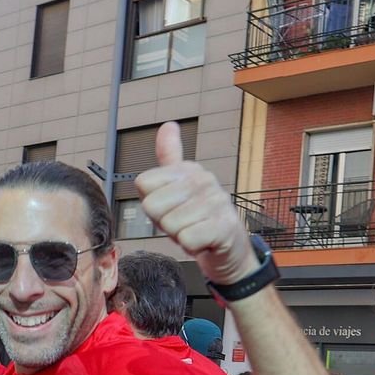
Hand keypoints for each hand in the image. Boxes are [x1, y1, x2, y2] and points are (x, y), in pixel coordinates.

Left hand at [134, 121, 257, 284]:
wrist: (230, 249)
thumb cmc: (198, 220)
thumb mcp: (179, 187)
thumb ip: (169, 157)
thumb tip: (168, 125)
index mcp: (188, 169)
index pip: (143, 184)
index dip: (152, 204)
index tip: (170, 208)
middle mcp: (203, 179)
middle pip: (152, 206)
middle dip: (164, 223)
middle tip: (183, 224)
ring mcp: (216, 201)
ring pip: (169, 225)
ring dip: (179, 237)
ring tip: (195, 232)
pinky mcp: (223, 226)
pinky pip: (186, 240)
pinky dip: (192, 248)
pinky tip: (204, 242)